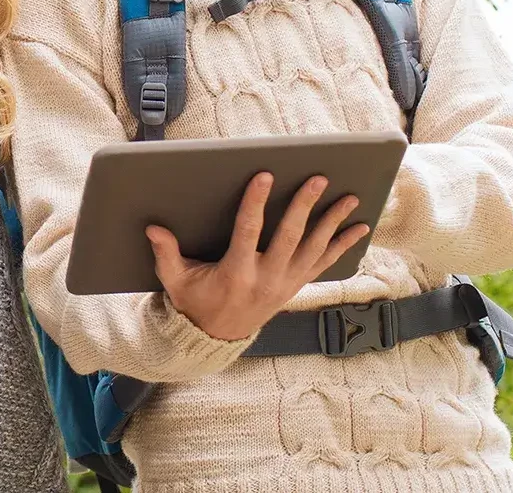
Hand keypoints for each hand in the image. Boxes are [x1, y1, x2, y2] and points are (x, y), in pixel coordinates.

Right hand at [146, 173, 368, 341]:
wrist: (217, 336)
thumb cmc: (194, 301)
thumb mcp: (175, 280)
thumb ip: (166, 253)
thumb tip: (153, 228)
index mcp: (236, 273)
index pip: (248, 231)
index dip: (256, 203)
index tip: (264, 177)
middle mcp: (266, 278)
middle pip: (290, 237)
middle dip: (305, 206)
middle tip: (317, 180)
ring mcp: (285, 283)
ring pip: (314, 248)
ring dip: (332, 222)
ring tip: (349, 198)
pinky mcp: (295, 285)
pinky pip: (324, 263)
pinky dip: (342, 245)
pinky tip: (358, 228)